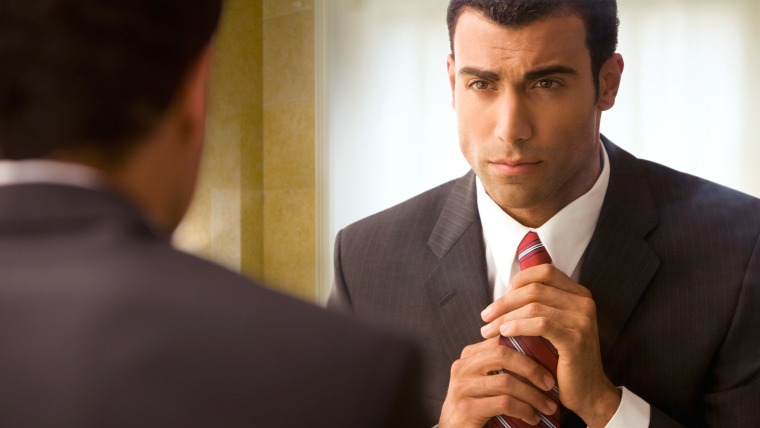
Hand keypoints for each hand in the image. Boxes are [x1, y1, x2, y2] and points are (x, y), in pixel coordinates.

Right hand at [438, 337, 558, 427]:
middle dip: (531, 368)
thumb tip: (541, 353)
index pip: (500, 341)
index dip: (526, 347)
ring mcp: (462, 387)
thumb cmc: (478, 405)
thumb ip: (502, 367)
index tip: (548, 361)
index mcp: (469, 356)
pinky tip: (533, 418)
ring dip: (533, 395)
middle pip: (502, 355)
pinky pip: (503, 403)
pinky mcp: (467, 408)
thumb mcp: (487, 381)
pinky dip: (524, 410)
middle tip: (550, 383)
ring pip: (506, 381)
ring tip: (548, 406)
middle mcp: (462, 367)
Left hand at [479, 264, 620, 426]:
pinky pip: (540, 324)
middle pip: (534, 288)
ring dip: (505, 316)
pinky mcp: (575, 338)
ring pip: (533, 306)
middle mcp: (584, 303)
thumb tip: (505, 295)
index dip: (518, 281)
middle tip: (485, 315)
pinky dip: (517, 325)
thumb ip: (539, 307)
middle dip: (504, 301)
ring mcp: (582, 320)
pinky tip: (503, 332)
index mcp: (579, 295)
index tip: (500, 298)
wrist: (587, 393)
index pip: (544, 271)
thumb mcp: (554, 327)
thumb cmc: (563, 360)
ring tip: (488, 329)